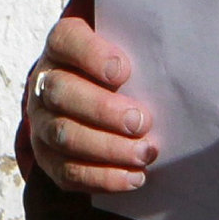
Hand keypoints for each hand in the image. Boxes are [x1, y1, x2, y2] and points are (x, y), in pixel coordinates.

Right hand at [23, 11, 156, 195]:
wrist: (96, 101)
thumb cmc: (122, 70)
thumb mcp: (128, 46)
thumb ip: (142, 43)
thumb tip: (177, 51)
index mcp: (61, 46)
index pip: (66, 41)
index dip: (91, 56)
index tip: (123, 71)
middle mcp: (44, 83)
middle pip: (62, 93)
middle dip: (103, 110)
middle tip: (142, 121)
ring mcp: (41, 122)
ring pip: (63, 136)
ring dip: (107, 148)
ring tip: (145, 153)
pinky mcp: (48, 158)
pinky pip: (67, 173)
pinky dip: (102, 178)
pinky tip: (134, 177)